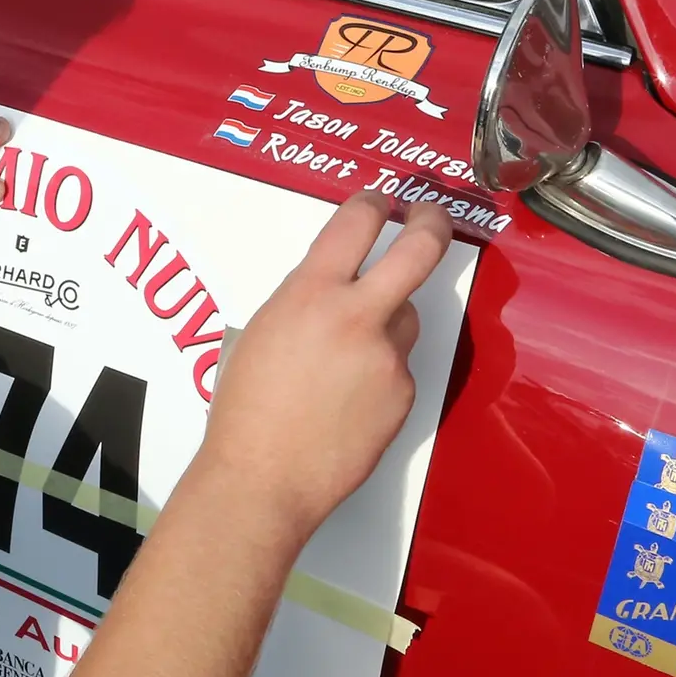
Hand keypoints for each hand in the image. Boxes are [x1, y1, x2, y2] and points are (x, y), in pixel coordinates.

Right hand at [191, 195, 453, 535]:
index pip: (358, 221)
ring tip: (343, 357)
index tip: (383, 198)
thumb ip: (304, 300)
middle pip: (419, 250)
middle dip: (431, 221)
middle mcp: (356, 317)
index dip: (375, 201)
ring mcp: (387, 357)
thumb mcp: (262, 331)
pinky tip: (345, 401)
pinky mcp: (402, 394)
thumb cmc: (244, 410)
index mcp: (310, 293)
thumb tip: (335, 288)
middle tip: (431, 213)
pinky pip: (398, 367)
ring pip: (406, 316)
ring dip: (388, 319)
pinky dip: (379, 373)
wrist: (263, 477)